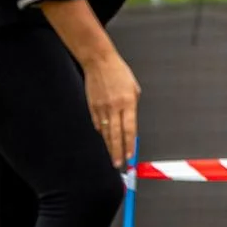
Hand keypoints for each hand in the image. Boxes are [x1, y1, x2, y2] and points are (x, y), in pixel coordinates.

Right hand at [82, 49, 141, 166]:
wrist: (99, 62)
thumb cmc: (119, 72)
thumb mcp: (134, 88)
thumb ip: (133, 105)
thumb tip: (131, 120)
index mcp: (128, 102)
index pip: (129, 129)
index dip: (130, 144)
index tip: (130, 155)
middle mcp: (114, 107)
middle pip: (116, 135)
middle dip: (118, 151)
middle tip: (119, 164)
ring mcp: (101, 108)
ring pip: (106, 132)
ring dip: (109, 146)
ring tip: (112, 158)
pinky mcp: (92, 106)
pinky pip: (97, 124)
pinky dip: (101, 133)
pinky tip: (104, 141)